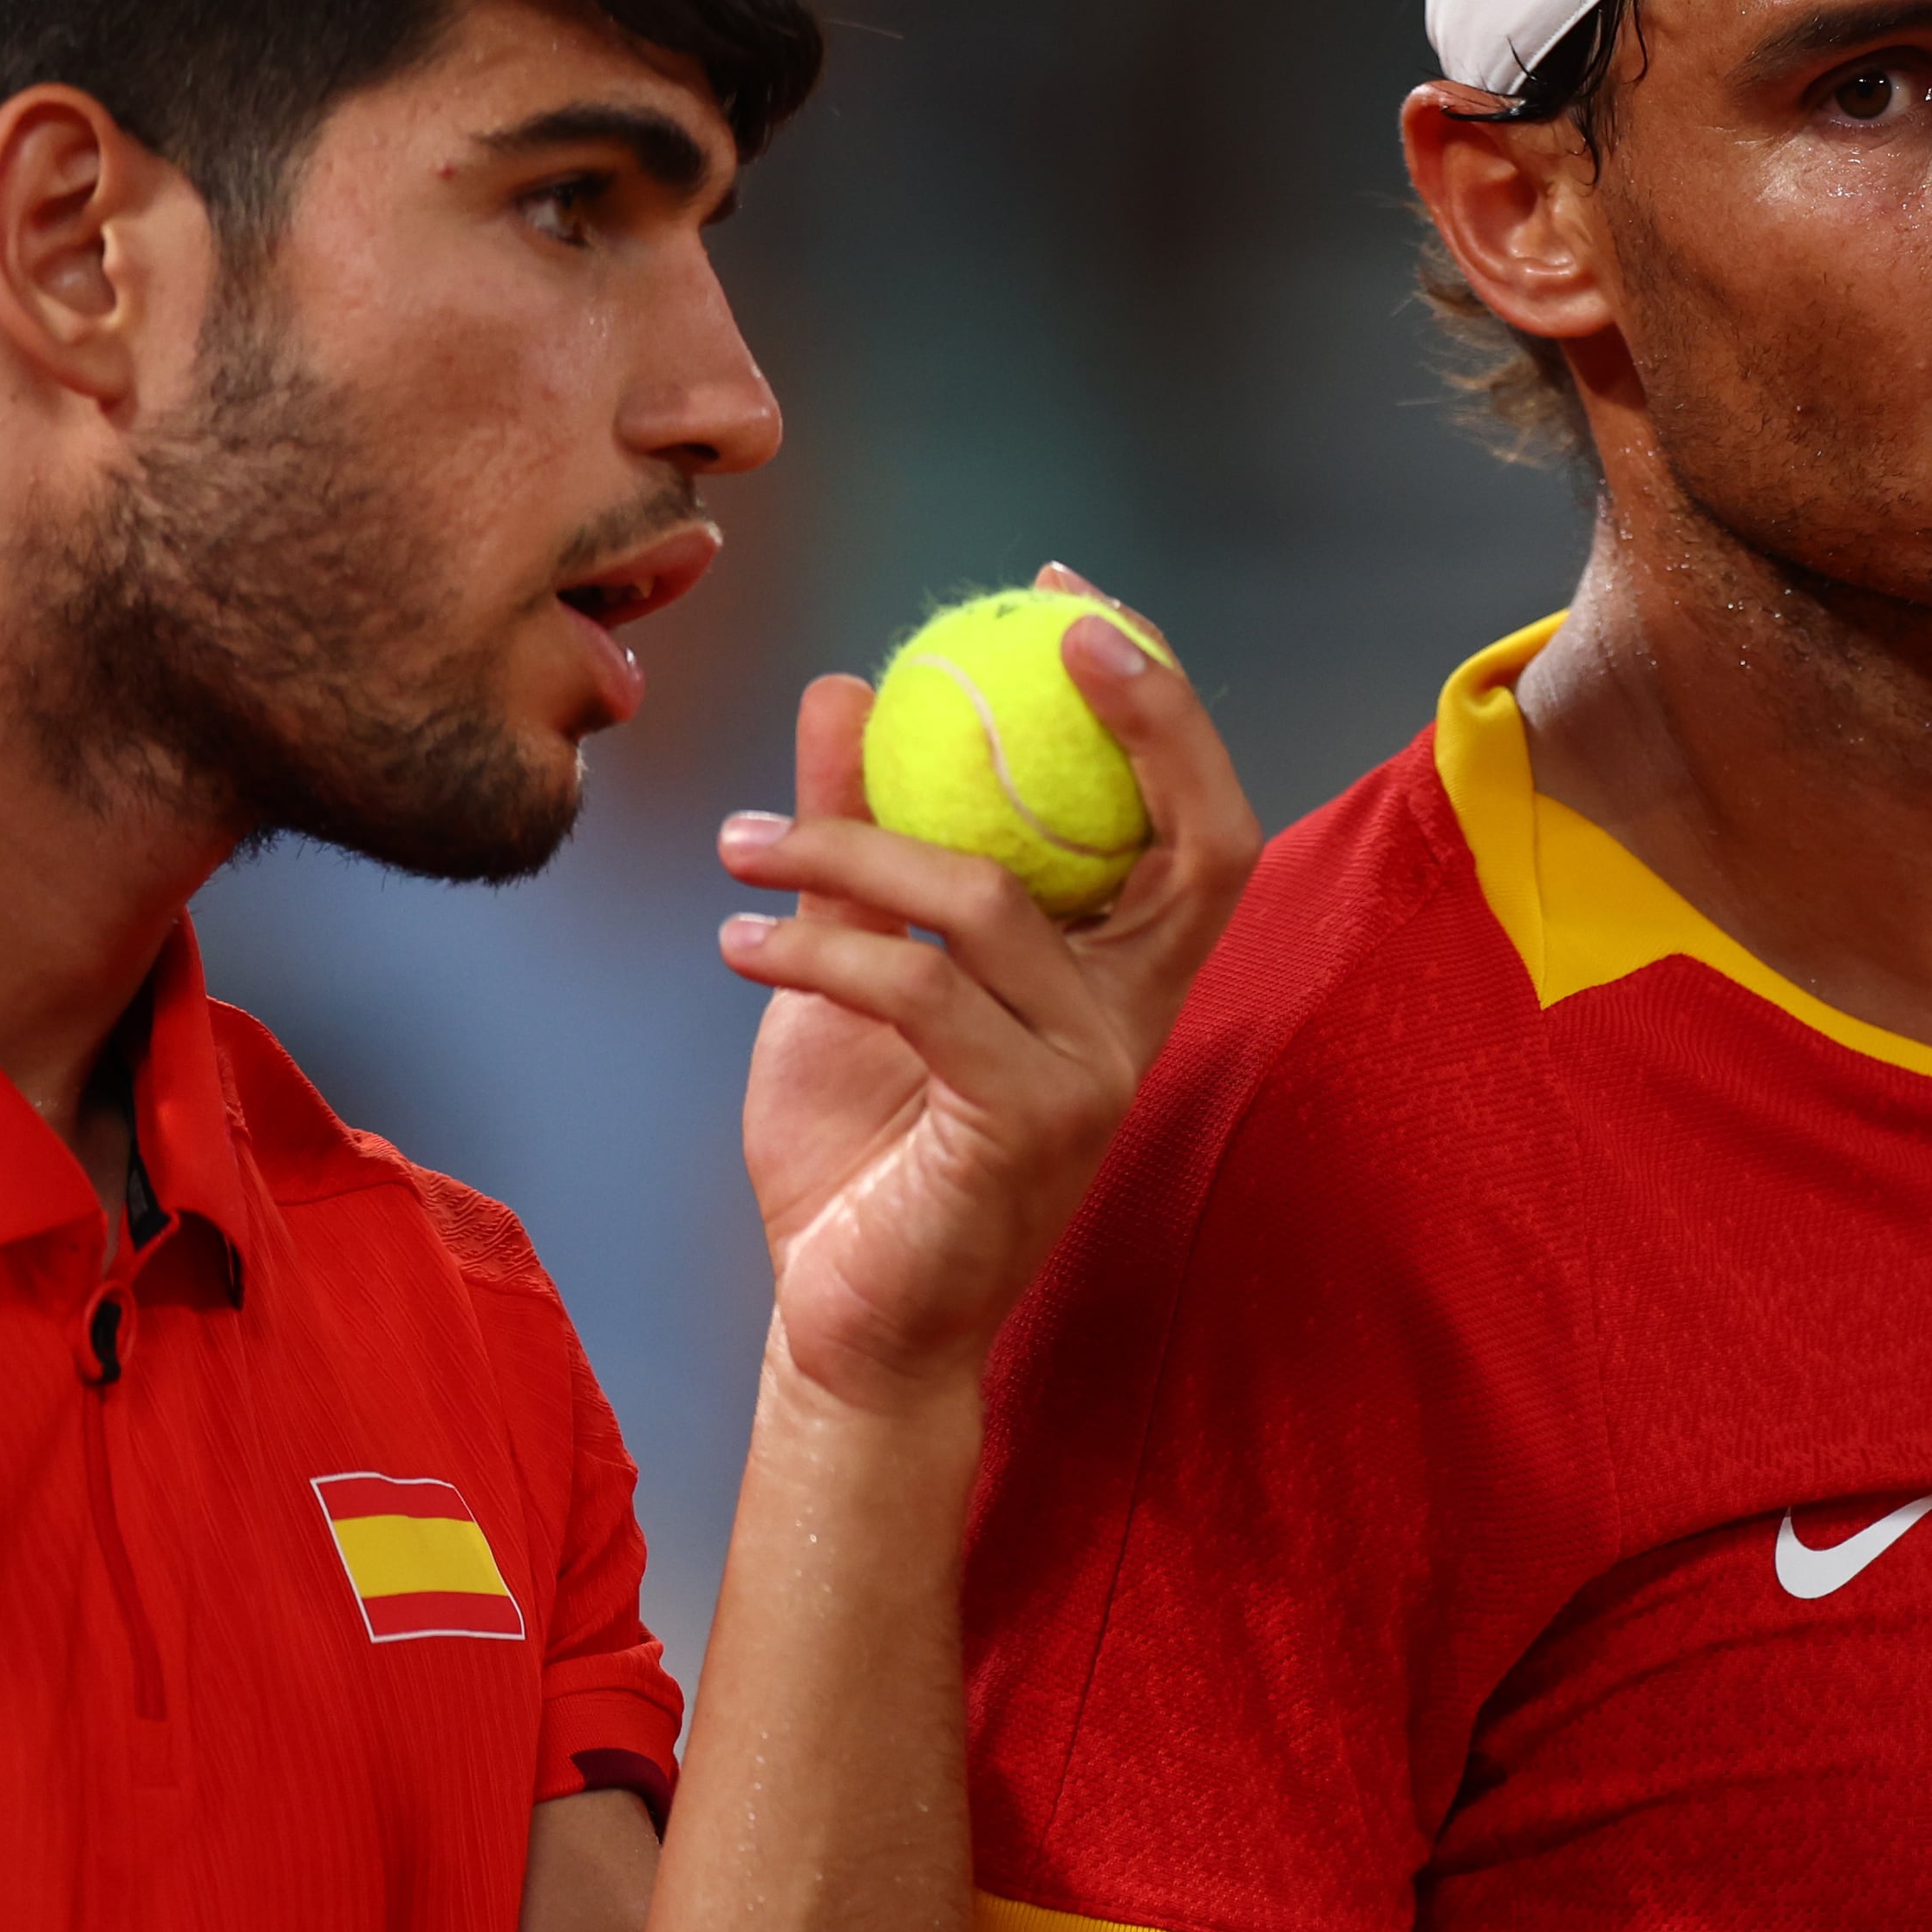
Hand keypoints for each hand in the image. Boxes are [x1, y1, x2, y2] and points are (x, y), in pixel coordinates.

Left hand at [715, 566, 1258, 1413]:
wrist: (843, 1325)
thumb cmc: (860, 1151)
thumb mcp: (851, 963)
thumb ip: (861, 835)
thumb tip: (848, 689)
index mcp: (1118, 974)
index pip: (1193, 818)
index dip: (1159, 704)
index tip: (1070, 605)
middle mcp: (1135, 1019)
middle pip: (1191, 838)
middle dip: (1137, 716)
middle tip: (1021, 633)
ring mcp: (1094, 1075)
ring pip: (991, 901)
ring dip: (848, 850)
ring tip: (740, 848)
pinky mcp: (1027, 1125)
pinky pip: (920, 992)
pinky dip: (817, 948)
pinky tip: (738, 941)